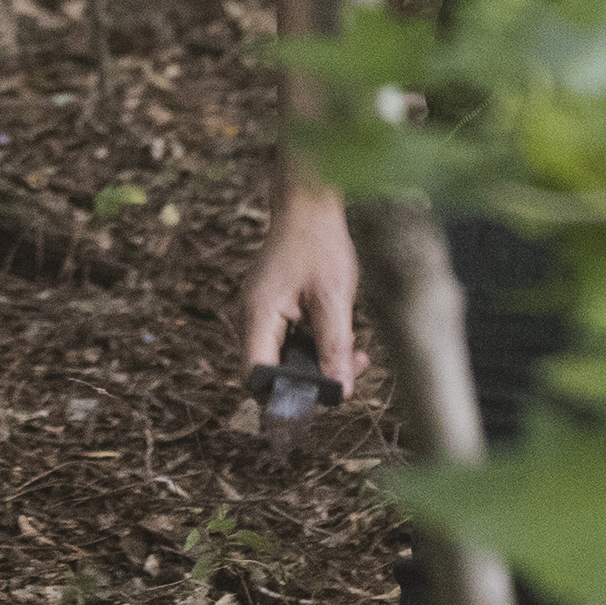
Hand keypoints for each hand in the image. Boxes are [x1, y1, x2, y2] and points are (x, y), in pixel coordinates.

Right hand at [239, 183, 360, 395]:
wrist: (307, 205)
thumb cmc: (317, 243)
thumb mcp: (333, 298)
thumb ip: (335, 347)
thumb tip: (339, 392)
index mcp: (257, 315)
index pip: (257, 376)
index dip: (283, 396)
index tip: (320, 398)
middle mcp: (251, 318)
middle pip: (270, 372)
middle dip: (310, 380)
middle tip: (350, 372)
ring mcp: (260, 314)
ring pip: (282, 358)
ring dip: (316, 363)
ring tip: (354, 354)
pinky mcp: (272, 310)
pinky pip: (288, 342)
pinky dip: (313, 346)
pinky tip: (339, 338)